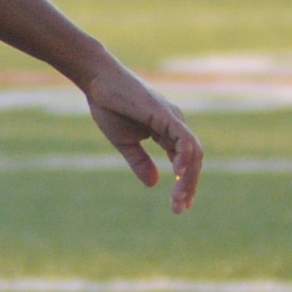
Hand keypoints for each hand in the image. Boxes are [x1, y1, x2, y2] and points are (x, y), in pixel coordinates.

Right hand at [79, 54, 202, 211]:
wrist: (98, 82)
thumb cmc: (109, 106)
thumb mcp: (125, 143)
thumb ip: (140, 163)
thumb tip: (155, 183)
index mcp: (167, 131)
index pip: (184, 161)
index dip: (184, 184)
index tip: (180, 206)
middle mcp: (175, 124)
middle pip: (193, 160)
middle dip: (189, 186)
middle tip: (180, 209)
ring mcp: (172, 118)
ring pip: (193, 153)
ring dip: (188, 178)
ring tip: (179, 198)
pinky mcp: (165, 114)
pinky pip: (183, 139)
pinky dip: (184, 156)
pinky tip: (177, 172)